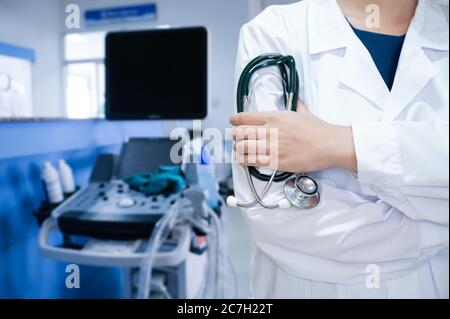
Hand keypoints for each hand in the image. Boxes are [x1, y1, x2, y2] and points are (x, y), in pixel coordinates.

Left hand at [230, 103, 357, 172]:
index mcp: (275, 117)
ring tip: (239, 151)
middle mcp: (270, 131)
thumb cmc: (319, 130)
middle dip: (235, 137)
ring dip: (238, 150)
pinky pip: (252, 162)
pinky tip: (244, 160)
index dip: (235, 120)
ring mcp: (272, 147)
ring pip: (243, 148)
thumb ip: (295, 106)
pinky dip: (245, 161)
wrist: (329, 145)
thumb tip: (296, 99)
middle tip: (236, 139)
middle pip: (239, 133)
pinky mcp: (276, 162)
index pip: (245, 117)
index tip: (232, 121)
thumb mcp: (303, 112)